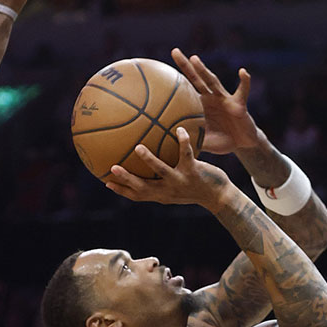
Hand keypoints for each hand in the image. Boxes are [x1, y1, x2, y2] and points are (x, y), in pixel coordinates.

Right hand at [105, 127, 231, 208]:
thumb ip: (164, 176)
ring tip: (139, 148)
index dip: (121, 190)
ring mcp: (180, 182)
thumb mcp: (178, 185)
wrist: (220, 197)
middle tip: (112, 167)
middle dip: (126, 179)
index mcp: (161, 195)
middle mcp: (168, 191)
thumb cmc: (197, 188)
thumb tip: (153, 159)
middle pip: (142, 188)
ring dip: (149, 160)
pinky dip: (183, 141)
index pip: (137, 196)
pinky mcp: (194, 172)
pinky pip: (186, 154)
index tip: (106, 182)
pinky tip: (179, 129)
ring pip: (161, 171)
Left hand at [170, 48, 260, 154]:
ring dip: (203, 70)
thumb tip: (170, 144)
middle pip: (196, 78)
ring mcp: (224, 98)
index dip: (174, 81)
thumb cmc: (221, 141)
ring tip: (194, 59)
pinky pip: (242, 91)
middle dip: (186, 65)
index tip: (158, 70)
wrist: (242, 143)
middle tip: (174, 51)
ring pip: (212, 81)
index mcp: (200, 104)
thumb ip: (189, 140)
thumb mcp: (203, 142)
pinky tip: (242, 72)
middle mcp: (211, 97)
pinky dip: (244, 81)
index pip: (186, 89)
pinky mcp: (239, 103)